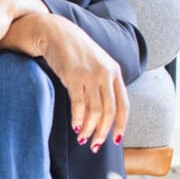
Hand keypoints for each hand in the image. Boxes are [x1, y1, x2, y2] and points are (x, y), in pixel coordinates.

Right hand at [31, 15, 128, 151]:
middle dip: (103, 132)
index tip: (116, 140)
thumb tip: (104, 112)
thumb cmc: (75, 52)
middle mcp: (106, 74)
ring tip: (83, 138)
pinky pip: (79, 105)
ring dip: (89, 129)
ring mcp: (90, 75)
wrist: (56, 33)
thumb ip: (104, 83)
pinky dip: (78, 119)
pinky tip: (75, 127)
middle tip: (96, 145)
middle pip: (109, 111)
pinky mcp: (73, 76)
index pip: (123, 105)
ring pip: (94, 111)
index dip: (120, 125)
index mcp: (115, 72)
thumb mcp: (97, 64)